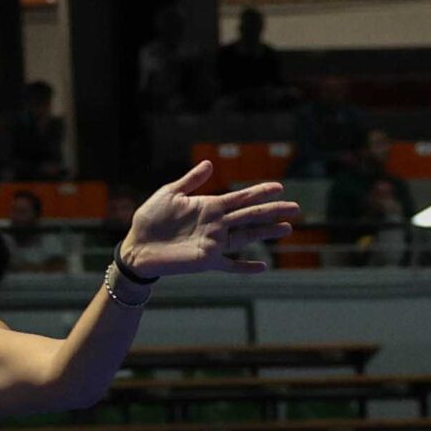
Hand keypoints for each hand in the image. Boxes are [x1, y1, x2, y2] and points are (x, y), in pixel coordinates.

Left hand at [122, 160, 297, 277]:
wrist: (135, 248)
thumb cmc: (149, 220)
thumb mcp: (169, 194)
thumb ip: (190, 180)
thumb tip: (210, 163)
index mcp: (209, 206)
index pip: (240, 197)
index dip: (259, 192)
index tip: (279, 187)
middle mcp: (216, 224)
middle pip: (250, 216)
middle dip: (272, 211)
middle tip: (295, 208)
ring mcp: (213, 243)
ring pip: (246, 236)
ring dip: (266, 233)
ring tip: (287, 228)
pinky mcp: (205, 261)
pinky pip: (230, 265)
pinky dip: (245, 267)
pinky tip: (263, 267)